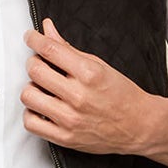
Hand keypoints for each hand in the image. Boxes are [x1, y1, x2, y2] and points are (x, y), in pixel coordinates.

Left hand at [21, 17, 154, 155]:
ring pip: (28, 96)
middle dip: (33, 63)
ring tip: (42, 88)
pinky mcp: (65, 138)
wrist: (139, 126)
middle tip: (39, 64)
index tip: (30, 37)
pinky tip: (42, 107)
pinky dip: (31, 112)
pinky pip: (30, 123)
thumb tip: (47, 29)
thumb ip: (69, 48)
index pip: (50, 49)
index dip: (34, 39)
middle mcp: (79, 96)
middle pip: (35, 71)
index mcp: (89, 74)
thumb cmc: (122, 95)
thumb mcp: (99, 65)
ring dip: (31, 88)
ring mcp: (70, 119)